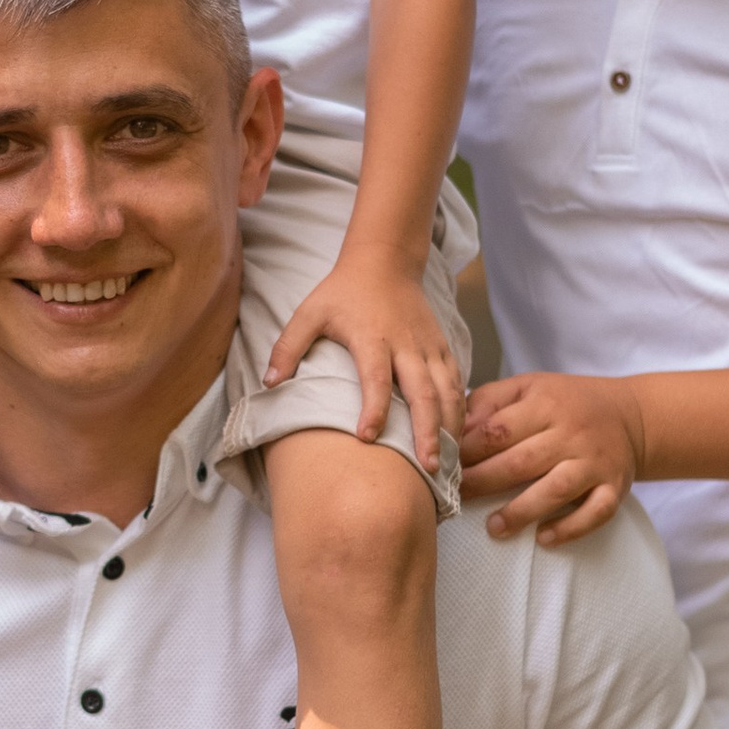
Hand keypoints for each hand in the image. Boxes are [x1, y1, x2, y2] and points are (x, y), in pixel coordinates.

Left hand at [265, 253, 463, 471]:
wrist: (384, 262)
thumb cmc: (343, 292)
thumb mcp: (309, 312)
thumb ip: (288, 347)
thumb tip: (269, 384)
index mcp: (372, 337)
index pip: (375, 379)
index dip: (373, 409)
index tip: (367, 438)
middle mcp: (406, 344)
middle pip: (423, 392)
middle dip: (427, 431)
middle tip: (428, 467)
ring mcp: (429, 346)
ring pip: (447, 390)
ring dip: (448, 426)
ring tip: (446, 462)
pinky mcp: (442, 346)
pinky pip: (456, 381)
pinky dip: (459, 409)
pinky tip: (456, 435)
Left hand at [459, 371, 644, 545]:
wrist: (629, 416)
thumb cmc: (565, 403)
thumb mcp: (527, 387)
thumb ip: (488, 402)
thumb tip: (451, 428)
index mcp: (546, 404)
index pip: (498, 430)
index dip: (467, 452)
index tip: (443, 468)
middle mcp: (572, 433)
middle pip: (521, 462)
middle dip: (483, 482)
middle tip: (455, 499)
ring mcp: (595, 462)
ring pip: (556, 490)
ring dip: (521, 512)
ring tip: (493, 527)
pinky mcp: (614, 487)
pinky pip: (594, 513)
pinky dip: (569, 528)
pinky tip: (543, 538)